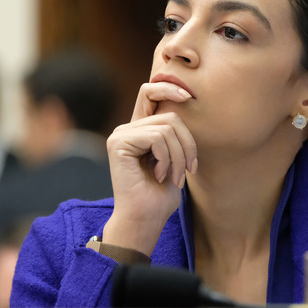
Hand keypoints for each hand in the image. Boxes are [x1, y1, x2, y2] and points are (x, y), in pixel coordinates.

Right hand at [102, 82, 196, 255]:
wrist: (145, 219)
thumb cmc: (161, 195)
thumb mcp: (175, 159)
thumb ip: (175, 135)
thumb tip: (184, 105)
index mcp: (139, 130)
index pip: (150, 92)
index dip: (169, 88)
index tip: (189, 97)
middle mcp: (127, 129)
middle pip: (170, 115)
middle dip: (187, 144)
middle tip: (188, 170)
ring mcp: (121, 134)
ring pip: (167, 128)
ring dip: (179, 156)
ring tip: (173, 177)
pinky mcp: (118, 143)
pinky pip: (157, 138)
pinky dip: (167, 158)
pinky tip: (159, 175)